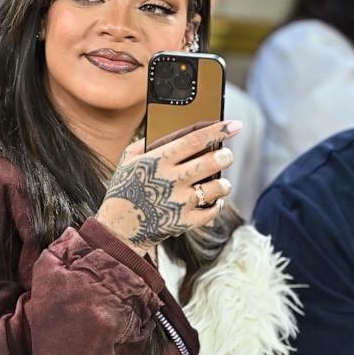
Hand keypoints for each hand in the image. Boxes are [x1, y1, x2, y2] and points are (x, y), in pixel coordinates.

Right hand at [96, 120, 240, 255]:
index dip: (219, 130)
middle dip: (226, 156)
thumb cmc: (125, 188)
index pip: (195, 139)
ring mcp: (178, 203)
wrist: (117, 229)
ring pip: (217, 188)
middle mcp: (170, 181)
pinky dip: (217, 205)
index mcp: (157, 161)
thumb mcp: (128, 160)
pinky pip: (213, 211)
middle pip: (211, 162)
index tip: (236, 125)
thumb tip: (179, 129)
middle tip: (227, 155)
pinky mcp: (184, 223)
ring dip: (224, 183)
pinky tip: (213, 200)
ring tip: (220, 182)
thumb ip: (150, 142)